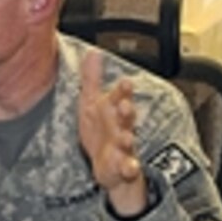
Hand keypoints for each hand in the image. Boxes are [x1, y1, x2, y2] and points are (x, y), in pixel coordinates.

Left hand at [79, 50, 147, 216]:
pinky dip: (129, 168)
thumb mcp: (91, 102)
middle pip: (126, 118)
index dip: (122, 91)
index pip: (119, 98)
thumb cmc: (101, 130)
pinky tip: (130, 167)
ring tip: (127, 138)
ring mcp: (123, 147)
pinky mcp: (122, 166)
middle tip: (125, 106)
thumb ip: (92, 79)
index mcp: (113, 110)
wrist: (107, 164)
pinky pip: (128, 168)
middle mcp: (121, 127)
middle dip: (127, 112)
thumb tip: (92, 52)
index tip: (125, 82)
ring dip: (127, 139)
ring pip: (128, 142)